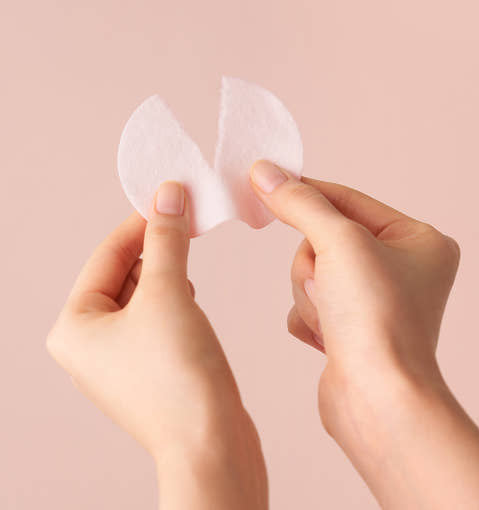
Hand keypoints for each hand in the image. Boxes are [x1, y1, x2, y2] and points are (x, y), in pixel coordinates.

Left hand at [47, 182, 266, 509]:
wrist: (212, 444)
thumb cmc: (178, 376)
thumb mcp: (167, 292)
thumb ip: (165, 239)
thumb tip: (168, 193)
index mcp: (75, 326)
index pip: (107, 254)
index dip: (140, 220)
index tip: (170, 193)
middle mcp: (90, 343)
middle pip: (124, 273)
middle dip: (156, 244)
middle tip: (188, 216)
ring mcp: (121, 358)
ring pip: (144, 294)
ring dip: (167, 270)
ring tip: (189, 256)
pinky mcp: (151, 367)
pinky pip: (158, 316)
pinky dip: (174, 297)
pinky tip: (190, 295)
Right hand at [250, 160, 478, 508]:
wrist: (376, 400)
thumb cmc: (377, 319)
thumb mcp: (339, 242)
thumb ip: (300, 203)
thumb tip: (265, 172)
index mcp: (418, 240)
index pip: (348, 200)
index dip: (306, 191)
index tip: (265, 178)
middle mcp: (400, 268)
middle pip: (324, 240)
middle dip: (314, 264)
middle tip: (327, 284)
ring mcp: (373, 300)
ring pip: (311, 273)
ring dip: (310, 294)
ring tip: (331, 320)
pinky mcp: (350, 327)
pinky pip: (310, 303)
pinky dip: (309, 318)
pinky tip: (328, 339)